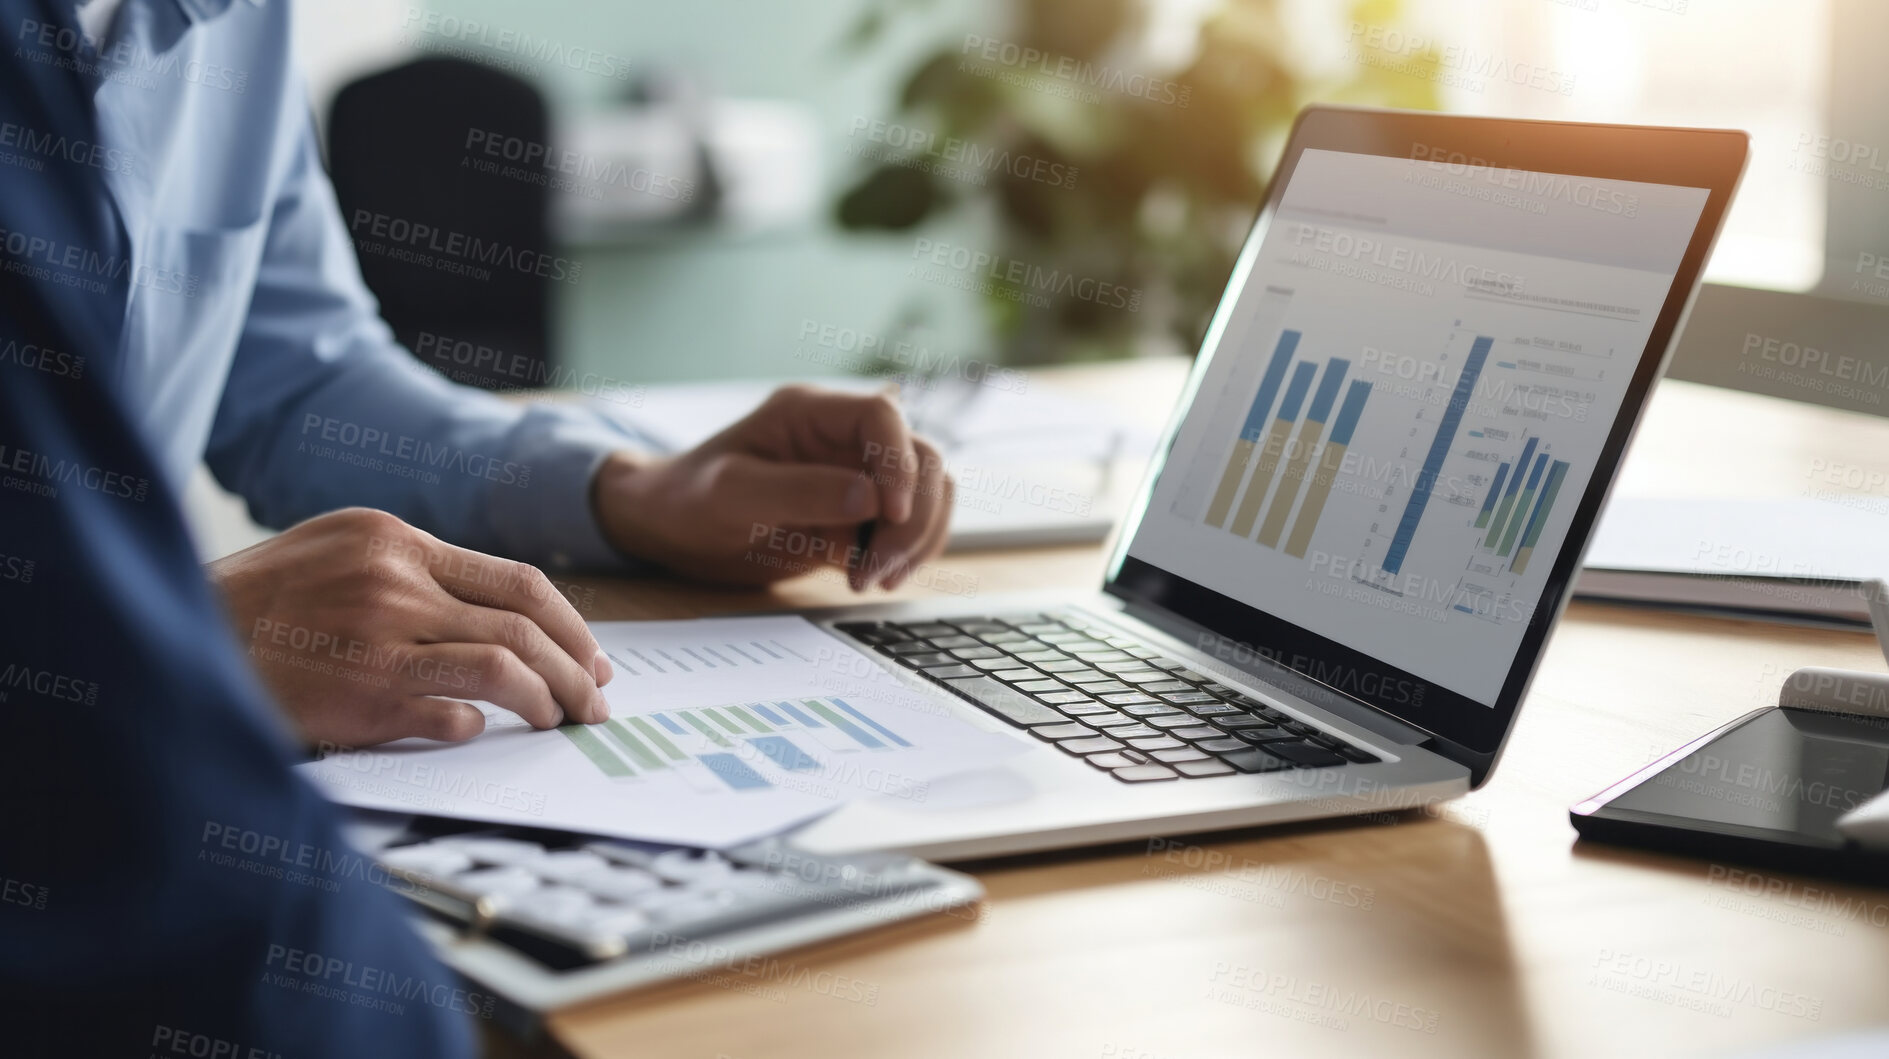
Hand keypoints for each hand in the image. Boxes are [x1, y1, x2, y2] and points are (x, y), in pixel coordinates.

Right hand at [208, 507, 611, 747]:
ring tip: (558, 721)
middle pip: (525, 626)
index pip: (518, 582)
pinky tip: (480, 732)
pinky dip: (480, 726)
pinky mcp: (362, 696)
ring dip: (547, 700)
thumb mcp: (338, 552)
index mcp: (395, 540)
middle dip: (577, 670)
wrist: (181, 636)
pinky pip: (455, 713)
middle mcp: (394, 583)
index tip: (594, 657)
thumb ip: (416, 572)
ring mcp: (379, 639)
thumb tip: (504, 618)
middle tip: (596, 702)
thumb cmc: (263, 603)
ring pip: (505, 666)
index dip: (571, 625)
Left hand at [593, 385, 952, 588]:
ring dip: (917, 540)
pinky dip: (907, 555)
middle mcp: (843, 438)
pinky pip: (911, 527)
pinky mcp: (859, 517)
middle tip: (874, 570)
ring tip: (871, 582)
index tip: (889, 516)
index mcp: (811, 412)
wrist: (671, 530)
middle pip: (921, 458)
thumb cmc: (688, 500)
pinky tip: (870, 580)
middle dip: (912, 518)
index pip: (884, 416)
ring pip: (929, 493)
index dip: (900, 463)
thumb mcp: (730, 495)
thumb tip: (871, 499)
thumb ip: (799, 491)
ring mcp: (857, 476)